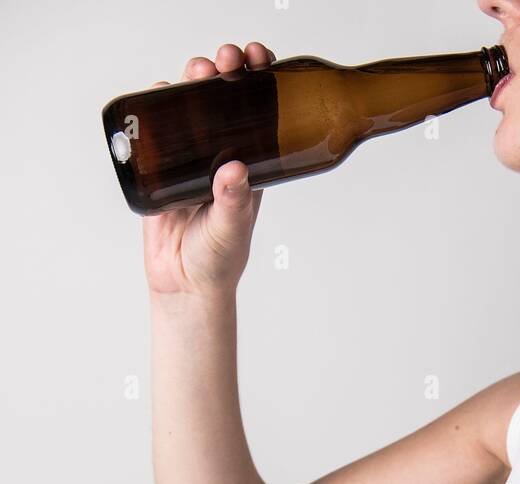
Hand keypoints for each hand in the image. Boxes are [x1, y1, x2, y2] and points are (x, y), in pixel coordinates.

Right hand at [143, 41, 274, 298]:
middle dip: (224, 72)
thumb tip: (235, 169)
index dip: (260, 80)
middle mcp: (221, 156)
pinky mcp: (161, 169)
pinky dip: (155, 105)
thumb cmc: (217, 262)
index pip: (258, 112)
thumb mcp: (231, 230)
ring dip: (192, 82)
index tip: (259, 59)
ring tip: (196, 71)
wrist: (183, 285)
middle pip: (223, 100)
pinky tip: (158, 91)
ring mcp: (190, 160)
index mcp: (248, 165)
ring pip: (190, 108)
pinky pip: (157, 130)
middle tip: (224, 62)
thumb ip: (234, 203)